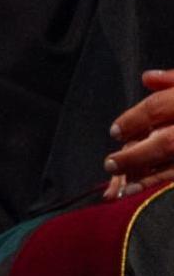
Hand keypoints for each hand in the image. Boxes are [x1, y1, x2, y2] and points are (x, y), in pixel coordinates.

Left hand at [107, 69, 173, 196]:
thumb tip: (146, 78)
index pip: (157, 108)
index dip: (133, 120)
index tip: (114, 132)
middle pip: (166, 143)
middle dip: (135, 156)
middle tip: (109, 164)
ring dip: (149, 180)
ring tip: (122, 192)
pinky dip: (165, 188)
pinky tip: (149, 198)